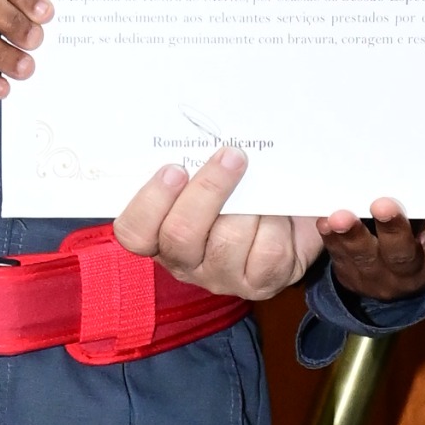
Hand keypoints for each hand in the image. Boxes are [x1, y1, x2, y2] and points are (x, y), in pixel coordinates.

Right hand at [115, 149, 325, 303]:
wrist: (290, 220)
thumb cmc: (242, 193)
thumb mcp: (213, 177)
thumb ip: (196, 164)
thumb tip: (207, 140)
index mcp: (161, 235)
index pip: (134, 232)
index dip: (150, 202)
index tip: (175, 169)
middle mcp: (186, 262)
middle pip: (180, 234)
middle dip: (208, 189)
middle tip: (231, 157)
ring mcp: (222, 277)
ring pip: (228, 241)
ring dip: (250, 206)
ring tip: (263, 187)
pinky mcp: (261, 283)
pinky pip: (267, 252)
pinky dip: (278, 225)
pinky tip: (279, 214)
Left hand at [317, 199, 424, 301]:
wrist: (396, 273)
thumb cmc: (420, 233)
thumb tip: (418, 173)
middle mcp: (412, 274)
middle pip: (402, 254)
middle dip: (392, 229)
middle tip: (382, 206)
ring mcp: (379, 278)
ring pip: (366, 258)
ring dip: (352, 235)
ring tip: (340, 217)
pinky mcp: (352, 276)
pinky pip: (340, 257)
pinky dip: (332, 238)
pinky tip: (325, 222)